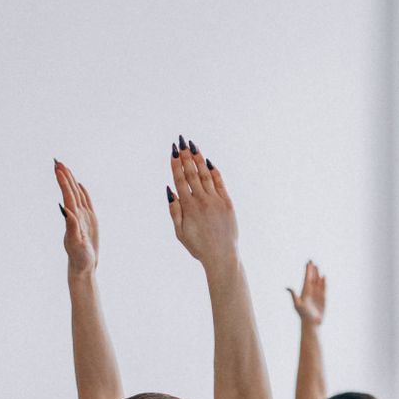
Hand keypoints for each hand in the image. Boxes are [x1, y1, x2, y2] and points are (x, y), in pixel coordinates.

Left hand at [55, 159, 100, 277]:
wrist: (83, 266)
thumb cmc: (79, 257)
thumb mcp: (75, 242)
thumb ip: (71, 226)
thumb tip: (66, 210)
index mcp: (73, 218)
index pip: (67, 195)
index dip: (63, 181)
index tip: (57, 169)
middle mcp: (76, 214)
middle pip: (70, 191)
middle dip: (64, 176)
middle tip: (57, 161)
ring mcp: (83, 216)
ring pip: (76, 194)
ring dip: (70, 180)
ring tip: (64, 167)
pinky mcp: (89, 220)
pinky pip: (85, 202)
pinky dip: (82, 191)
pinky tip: (79, 184)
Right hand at [167, 137, 237, 265]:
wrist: (221, 255)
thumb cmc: (198, 246)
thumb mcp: (180, 232)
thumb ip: (174, 211)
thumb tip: (170, 190)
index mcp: (188, 207)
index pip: (180, 180)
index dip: (176, 164)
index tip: (173, 151)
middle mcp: (202, 200)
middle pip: (192, 173)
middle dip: (186, 156)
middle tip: (182, 142)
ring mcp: (216, 200)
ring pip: (205, 175)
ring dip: (199, 159)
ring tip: (193, 147)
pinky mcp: (227, 203)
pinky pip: (219, 182)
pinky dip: (213, 171)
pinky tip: (208, 162)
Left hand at [287, 260, 326, 325]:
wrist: (311, 323)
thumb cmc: (303, 314)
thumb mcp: (297, 304)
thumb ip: (293, 295)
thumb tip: (287, 287)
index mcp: (304, 291)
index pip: (306, 278)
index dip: (307, 270)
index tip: (308, 262)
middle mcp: (311, 291)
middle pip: (312, 277)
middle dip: (312, 269)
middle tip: (311, 260)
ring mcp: (317, 294)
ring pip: (317, 281)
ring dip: (317, 274)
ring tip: (317, 266)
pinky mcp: (323, 298)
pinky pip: (324, 288)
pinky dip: (324, 282)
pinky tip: (324, 277)